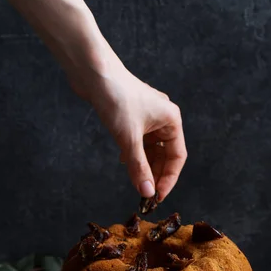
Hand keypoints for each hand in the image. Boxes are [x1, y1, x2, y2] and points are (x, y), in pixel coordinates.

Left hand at [85, 64, 186, 201]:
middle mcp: (163, 118)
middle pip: (165, 155)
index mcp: (171, 120)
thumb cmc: (116, 98)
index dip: (168, 179)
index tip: (157, 197)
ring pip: (151, 149)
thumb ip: (139, 167)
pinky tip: (124, 162)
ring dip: (143, 165)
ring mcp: (148, 117)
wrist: (93, 73)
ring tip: (135, 182)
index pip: (177, 157)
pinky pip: (139, 142)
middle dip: (155, 174)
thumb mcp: (129, 139)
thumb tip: (147, 192)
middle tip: (145, 194)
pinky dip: (133, 154)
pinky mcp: (132, 117)